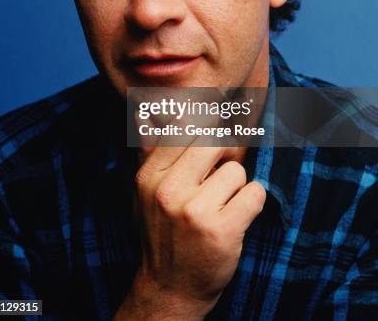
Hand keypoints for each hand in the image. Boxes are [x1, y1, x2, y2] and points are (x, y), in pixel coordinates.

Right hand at [127, 142, 265, 318]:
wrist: (169, 289)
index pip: (185, 128)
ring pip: (236, 170)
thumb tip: (143, 108)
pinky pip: (255, 193)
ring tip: (221, 205)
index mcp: (148, 176)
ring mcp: (194, 211)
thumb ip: (148, 149)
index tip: (218, 127)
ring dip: (236, 186)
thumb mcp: (144, 192)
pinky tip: (237, 216)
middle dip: (224, 156)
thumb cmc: (161, 232)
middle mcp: (168, 190)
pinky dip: (253, 202)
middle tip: (220, 176)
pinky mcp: (222, 230)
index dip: (207, 127)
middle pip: (214, 142)